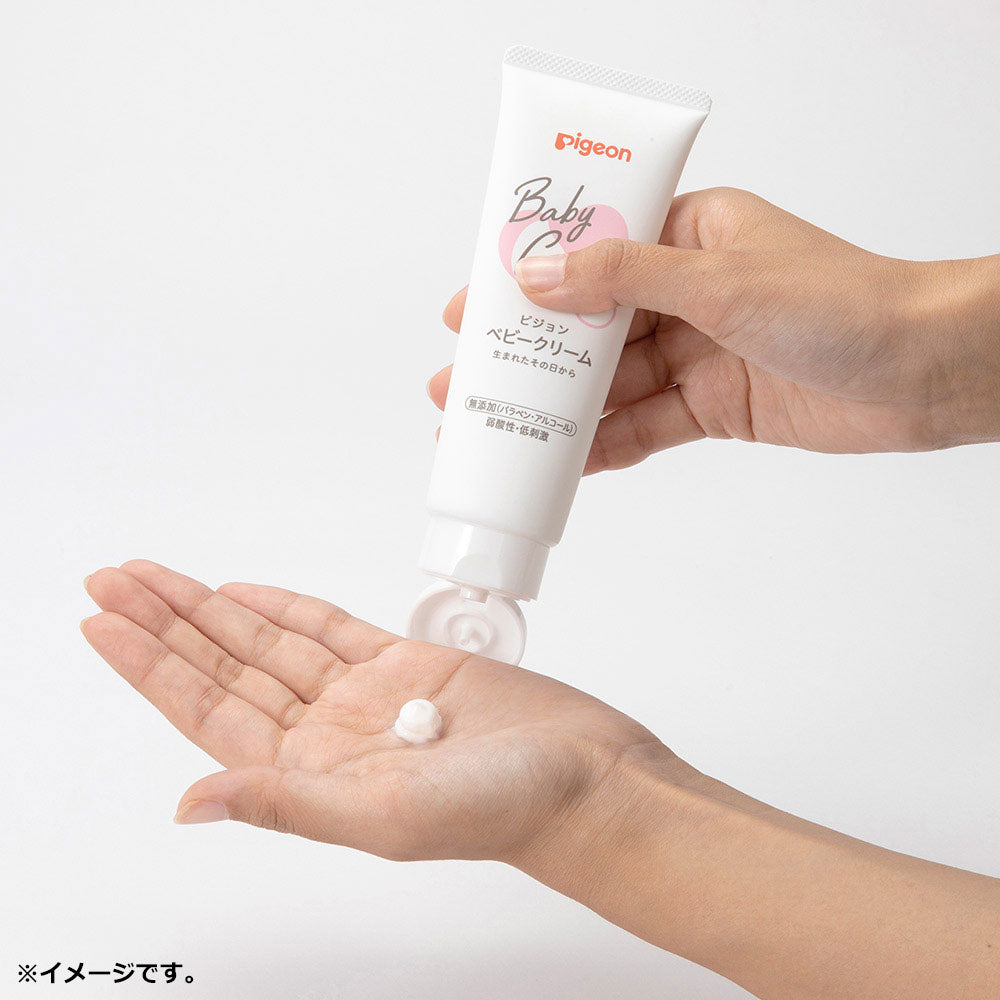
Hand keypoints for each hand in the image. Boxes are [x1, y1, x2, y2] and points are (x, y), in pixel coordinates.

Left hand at [81, 560, 661, 860]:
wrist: (583, 777)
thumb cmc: (503, 811)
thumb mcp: (384, 816)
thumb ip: (288, 803)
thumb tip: (193, 802)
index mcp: (314, 775)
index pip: (210, 713)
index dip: (154, 668)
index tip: (105, 627)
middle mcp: (331, 734)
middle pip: (229, 668)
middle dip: (168, 624)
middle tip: (112, 581)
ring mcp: (368, 695)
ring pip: (271, 642)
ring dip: (214, 608)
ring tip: (159, 577)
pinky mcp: (408, 663)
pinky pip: (332, 627)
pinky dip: (288, 606)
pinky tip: (247, 593)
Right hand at [428, 187, 999, 470]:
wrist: (924, 372)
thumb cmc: (843, 302)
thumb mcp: (719, 278)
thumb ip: (623, 281)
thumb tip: (540, 276)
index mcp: (689, 236)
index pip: (590, 252)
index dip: (526, 279)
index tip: (472, 303)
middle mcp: (688, 292)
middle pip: (589, 326)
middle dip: (527, 357)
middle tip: (463, 383)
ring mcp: (699, 352)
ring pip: (611, 382)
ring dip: (555, 408)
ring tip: (492, 430)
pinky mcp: (713, 406)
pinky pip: (645, 425)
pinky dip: (604, 445)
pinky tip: (558, 463)